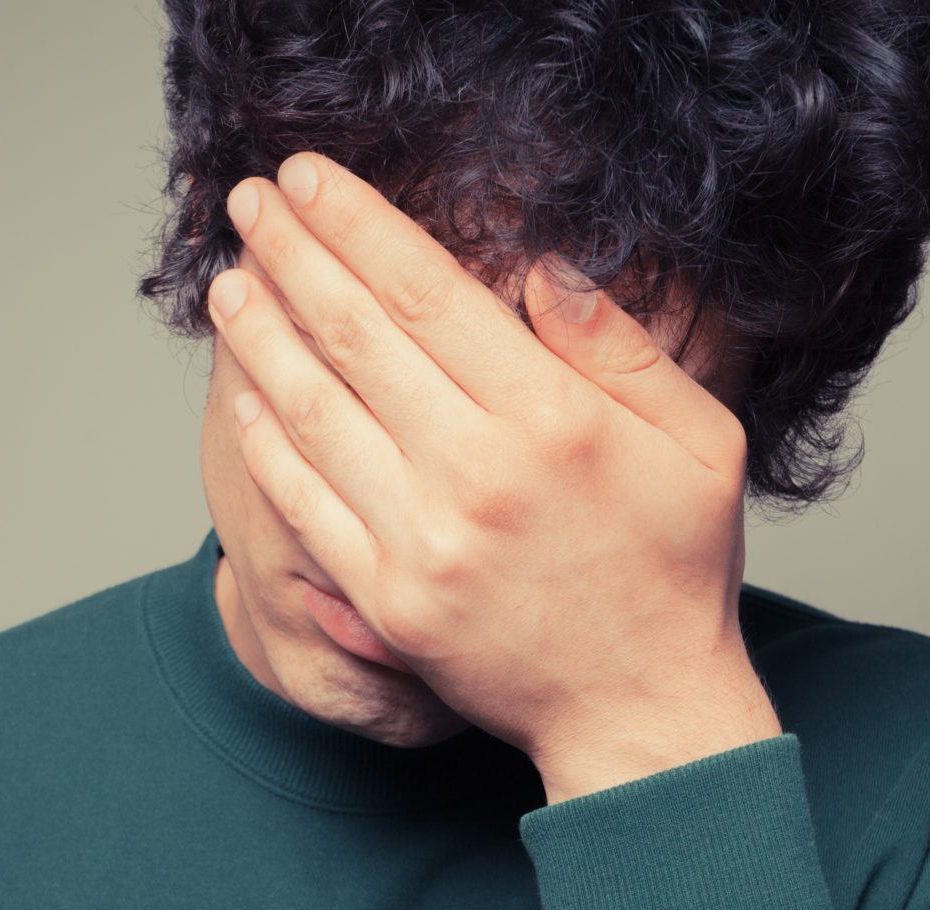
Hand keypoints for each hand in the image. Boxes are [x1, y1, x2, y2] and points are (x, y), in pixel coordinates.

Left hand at [209, 152, 784, 804]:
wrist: (643, 710)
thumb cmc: (675, 571)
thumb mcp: (699, 443)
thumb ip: (621, 350)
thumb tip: (541, 270)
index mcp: (555, 420)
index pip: (430, 295)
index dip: (358, 227)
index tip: (309, 180)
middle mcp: (480, 474)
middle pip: (358, 339)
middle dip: (292, 257)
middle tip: (248, 205)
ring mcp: (426, 542)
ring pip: (317, 415)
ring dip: (262, 340)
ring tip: (230, 286)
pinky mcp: (391, 602)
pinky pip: (310, 507)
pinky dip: (270, 445)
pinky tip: (248, 397)